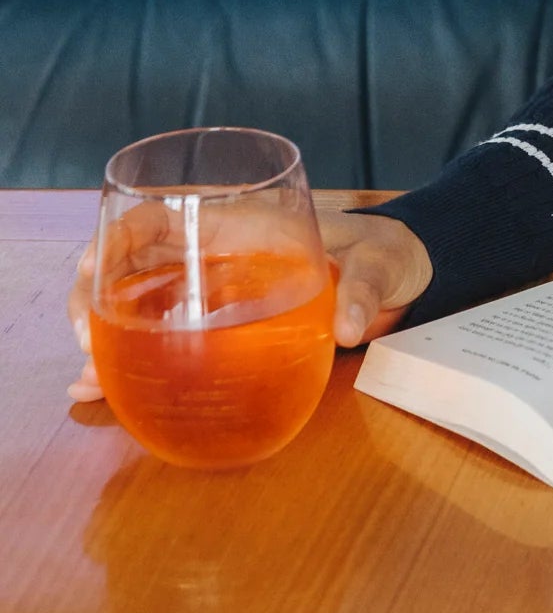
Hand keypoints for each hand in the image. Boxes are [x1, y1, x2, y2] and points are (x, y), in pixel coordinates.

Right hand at [67, 206, 433, 402]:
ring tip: (88, 383)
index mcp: (246, 226)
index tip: (96, 274)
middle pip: (135, 267)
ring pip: (145, 310)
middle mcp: (221, 258)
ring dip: (110, 343)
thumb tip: (346, 326)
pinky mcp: (232, 331)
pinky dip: (140, 366)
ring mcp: (222, 296)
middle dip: (97, 300)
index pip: (162, 217)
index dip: (118, 239)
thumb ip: (363, 289)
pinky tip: (112, 395)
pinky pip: (174, 344)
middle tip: (87, 347)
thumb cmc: (388, 250)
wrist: (405, 274)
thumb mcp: (381, 261)